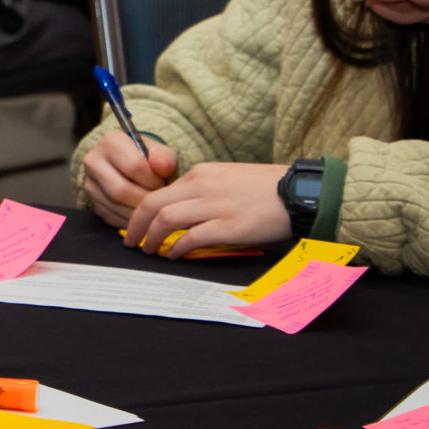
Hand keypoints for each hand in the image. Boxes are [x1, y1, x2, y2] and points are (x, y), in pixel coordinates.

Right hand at [80, 136, 178, 226]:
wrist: (128, 167)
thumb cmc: (147, 159)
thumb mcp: (160, 152)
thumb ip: (165, 158)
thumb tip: (163, 167)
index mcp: (111, 142)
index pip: (134, 166)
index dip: (154, 180)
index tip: (163, 183)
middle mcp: (94, 161)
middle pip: (121, 190)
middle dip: (145, 199)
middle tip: (159, 201)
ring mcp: (90, 184)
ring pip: (116, 207)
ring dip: (140, 212)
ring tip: (153, 207)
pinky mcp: (93, 203)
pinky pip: (113, 218)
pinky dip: (132, 220)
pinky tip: (143, 214)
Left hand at [122, 162, 289, 256]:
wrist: (298, 192)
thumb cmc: (265, 188)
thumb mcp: (226, 178)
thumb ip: (202, 191)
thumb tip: (180, 211)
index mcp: (201, 173)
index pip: (158, 191)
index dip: (141, 210)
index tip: (136, 224)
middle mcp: (203, 186)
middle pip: (153, 204)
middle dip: (135, 224)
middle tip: (130, 240)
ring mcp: (215, 206)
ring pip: (166, 220)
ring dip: (151, 238)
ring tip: (149, 250)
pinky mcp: (229, 226)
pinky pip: (192, 238)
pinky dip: (177, 248)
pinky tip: (174, 255)